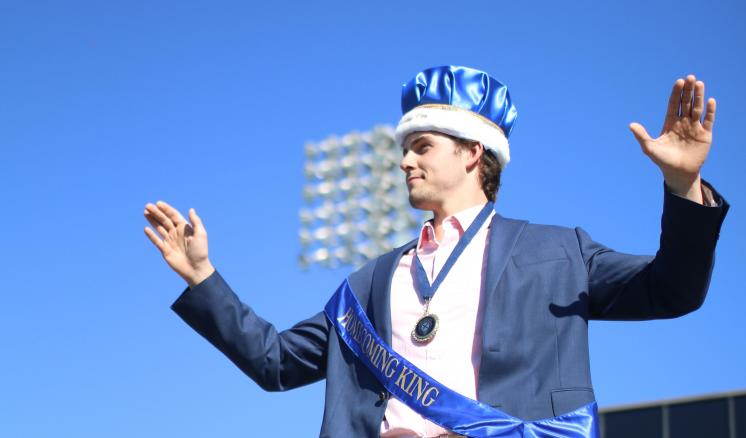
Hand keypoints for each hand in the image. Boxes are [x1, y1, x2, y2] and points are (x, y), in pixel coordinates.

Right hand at [143, 201, 213, 286]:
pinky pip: (156, 241)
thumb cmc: (200, 251)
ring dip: (152, 220)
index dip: (166, 209)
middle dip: (156, 212)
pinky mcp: (165, 250)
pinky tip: (146, 228)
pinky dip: (151, 235)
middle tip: (147, 206)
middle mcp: (176, 233)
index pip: (173, 215)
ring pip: (159, 228)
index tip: (158, 203)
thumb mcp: (201, 234)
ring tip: (145, 212)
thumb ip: (196, 222)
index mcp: (184, 228)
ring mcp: (170, 241)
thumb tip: (191, 209)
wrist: (196, 269)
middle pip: (164, 220)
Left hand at [629, 75, 715, 203]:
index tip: (679, 82)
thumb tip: (630, 124)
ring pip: (697, 108)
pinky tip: (710, 101)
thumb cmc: (662, 161)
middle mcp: (682, 122)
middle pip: (686, 103)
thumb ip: (642, 136)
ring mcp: (694, 127)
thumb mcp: (650, 148)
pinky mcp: (705, 134)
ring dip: (699, 96)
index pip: (673, 104)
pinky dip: (710, 111)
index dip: (676, 93)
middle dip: (688, 90)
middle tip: (691, 77)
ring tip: (700, 83)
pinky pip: (708, 120)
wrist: (678, 173)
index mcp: (670, 123)